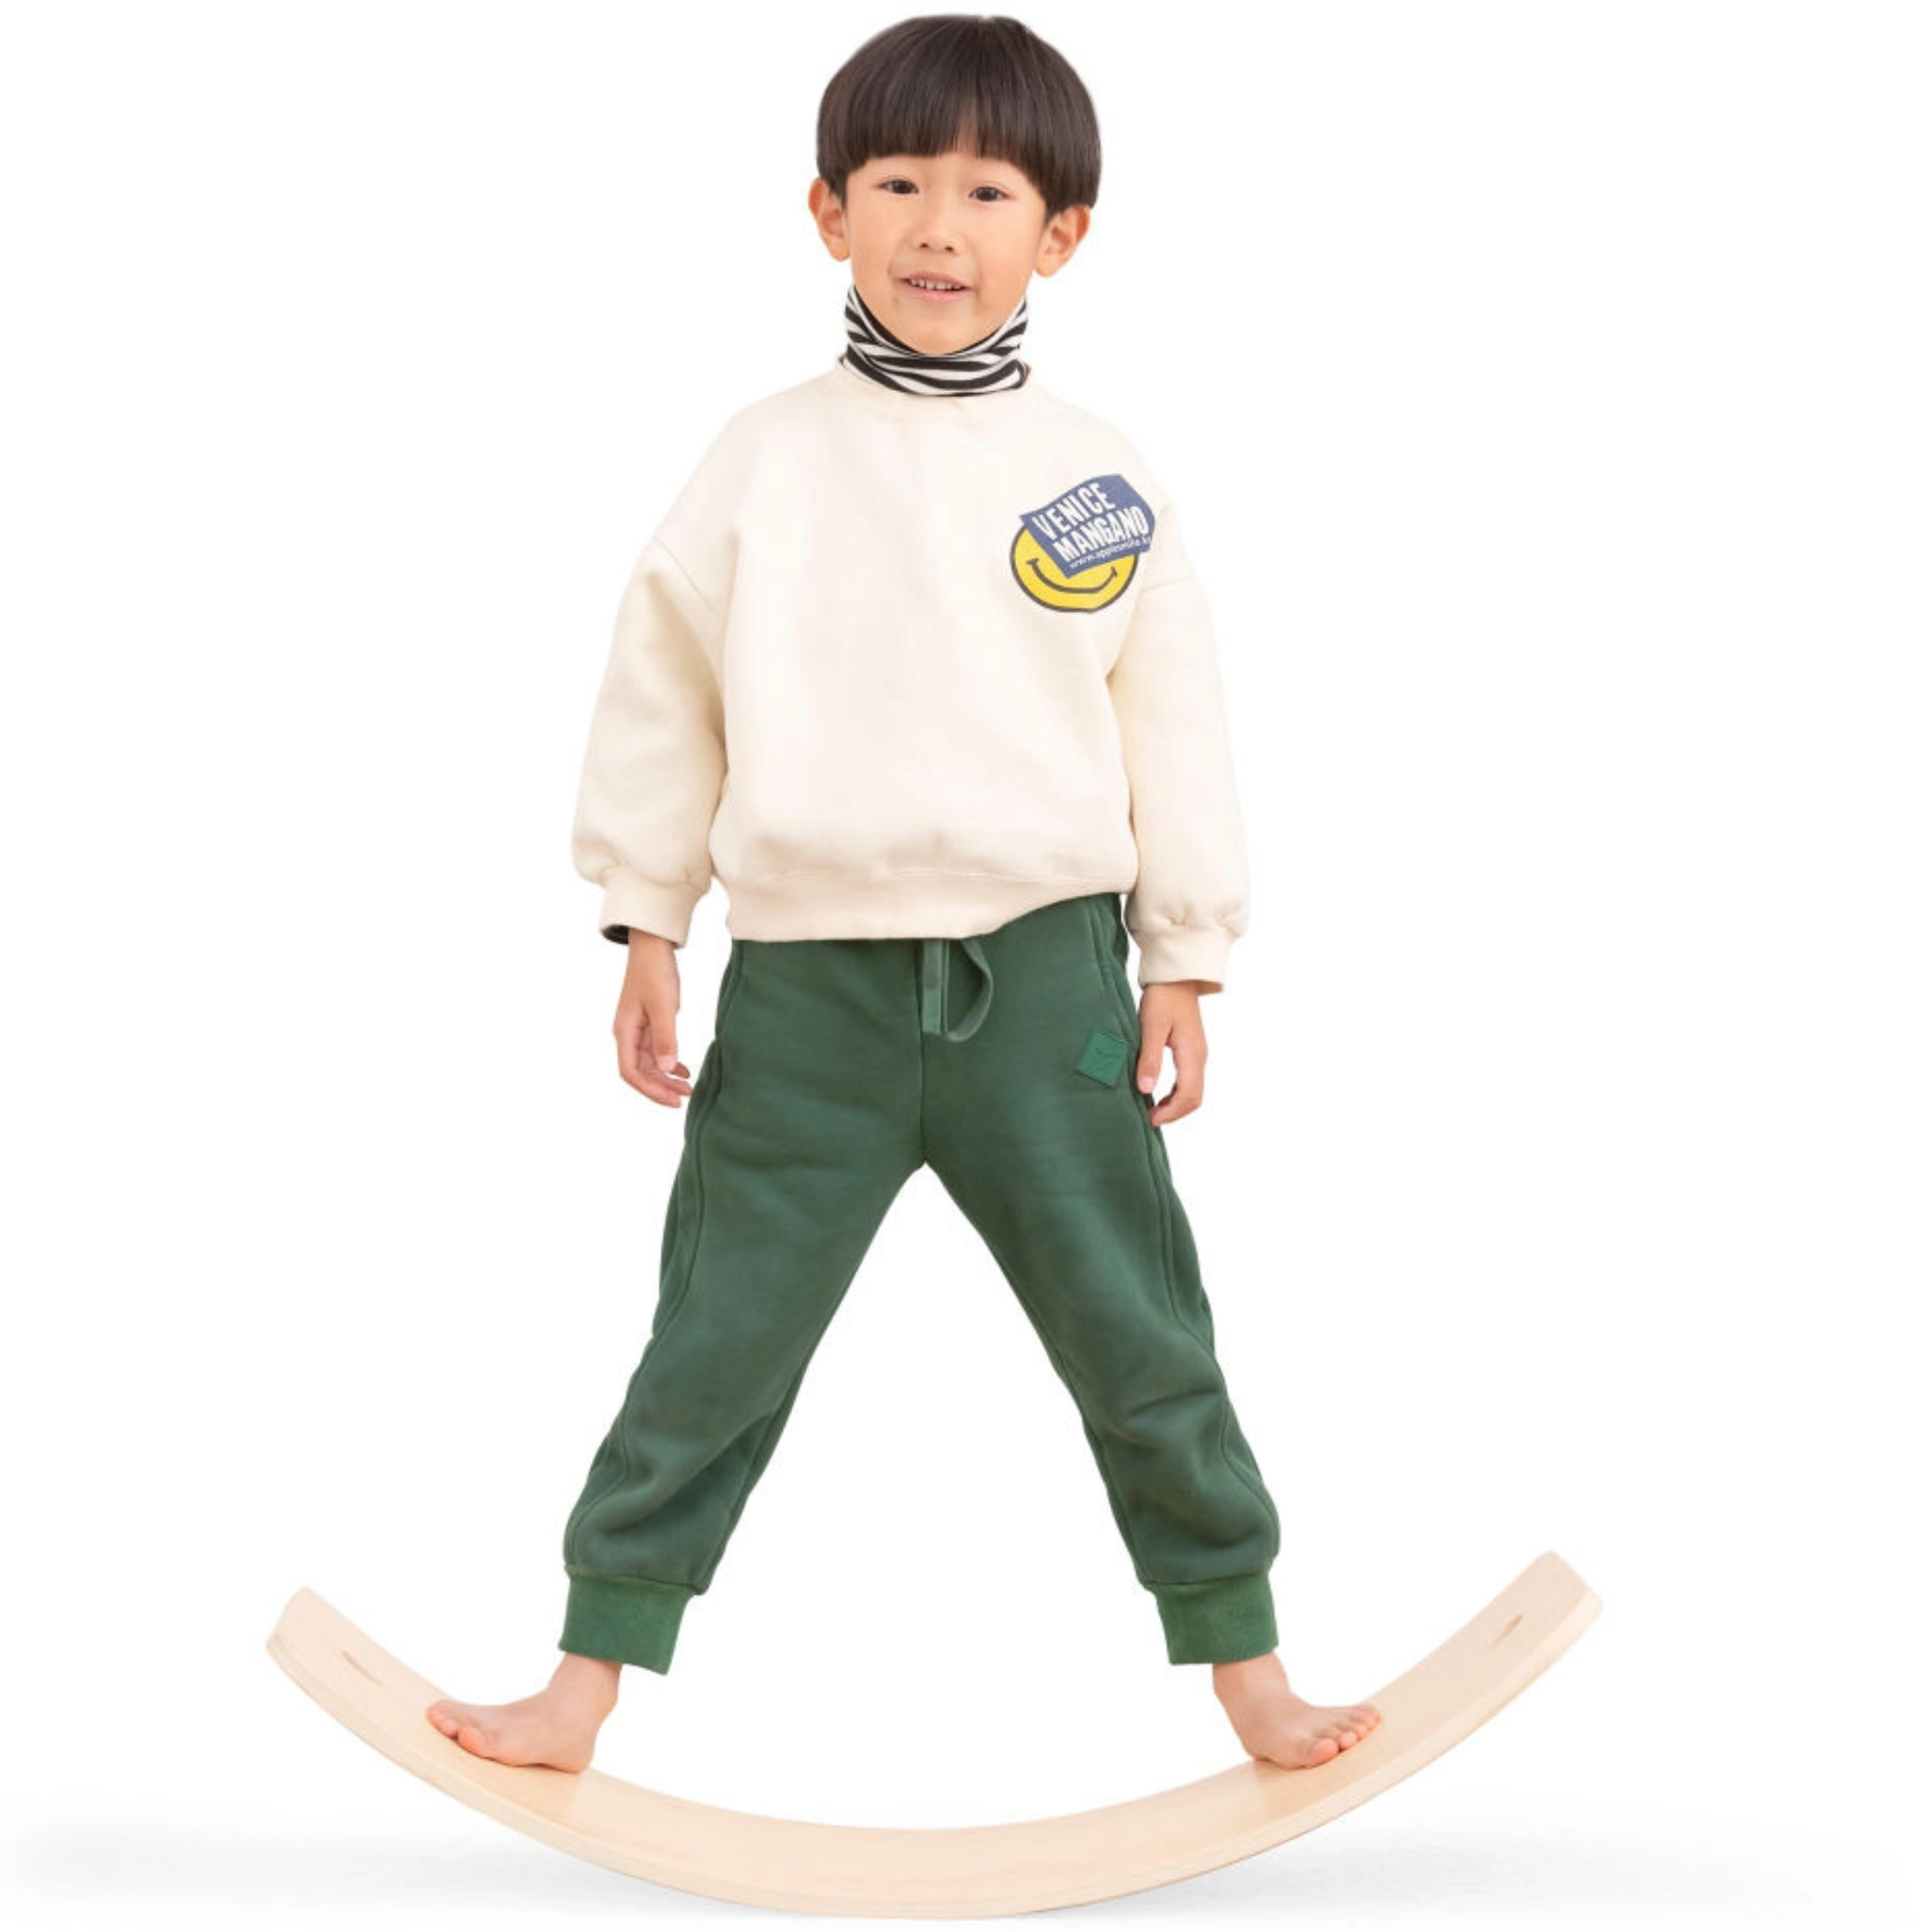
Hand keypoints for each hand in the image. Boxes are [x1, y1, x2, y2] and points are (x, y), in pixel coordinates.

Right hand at [614, 931, 693, 1105]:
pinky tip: (683, 1069)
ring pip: (649, 1063)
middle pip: (640, 1072)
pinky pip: (656, 1050)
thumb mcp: (663, 1007)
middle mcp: (627, 1034)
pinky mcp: (648, 1022)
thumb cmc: (655, 972)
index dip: (651, 1090)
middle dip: (661, 1087)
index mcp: (624, 1032)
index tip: (673, 1100)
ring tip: (688, 1088)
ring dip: (666, 1077)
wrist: (653, 946)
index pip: (631, 1072)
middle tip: (685, 1098)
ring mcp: (637, 1029)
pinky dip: (668, 1062)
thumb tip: (666, 1069)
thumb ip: (665, 1039)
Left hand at [1135, 981, 1209, 1126]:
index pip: (1189, 1096)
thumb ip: (1150, 1059)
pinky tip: (1158, 1094)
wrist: (1176, 977)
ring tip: (1151, 1110)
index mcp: (1192, 1054)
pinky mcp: (1191, 1051)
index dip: (1171, 1113)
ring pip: (1193, 1091)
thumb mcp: (1151, 1027)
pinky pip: (1189, 1081)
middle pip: (1195, 1098)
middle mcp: (1199, 1058)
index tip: (1150, 1119)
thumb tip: (1146, 1090)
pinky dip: (1175, 1093)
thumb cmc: (1163, 997)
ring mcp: (1198, 1054)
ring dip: (1174, 1104)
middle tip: (1149, 1119)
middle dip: (1174, 1113)